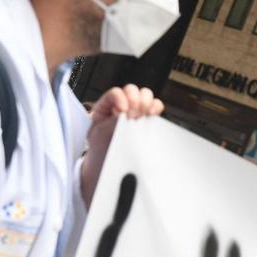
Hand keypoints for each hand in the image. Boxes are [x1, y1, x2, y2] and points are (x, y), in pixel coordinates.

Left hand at [81, 85, 165, 204]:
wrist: (107, 165)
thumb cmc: (100, 150)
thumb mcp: (100, 135)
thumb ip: (111, 123)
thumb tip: (125, 116)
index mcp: (105, 107)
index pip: (115, 93)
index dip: (120, 98)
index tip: (123, 111)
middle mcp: (120, 106)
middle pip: (131, 90)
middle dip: (135, 100)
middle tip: (135, 114)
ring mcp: (134, 112)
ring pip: (144, 95)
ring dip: (146, 102)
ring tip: (145, 113)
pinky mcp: (145, 120)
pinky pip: (155, 107)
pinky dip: (156, 107)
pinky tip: (154, 114)